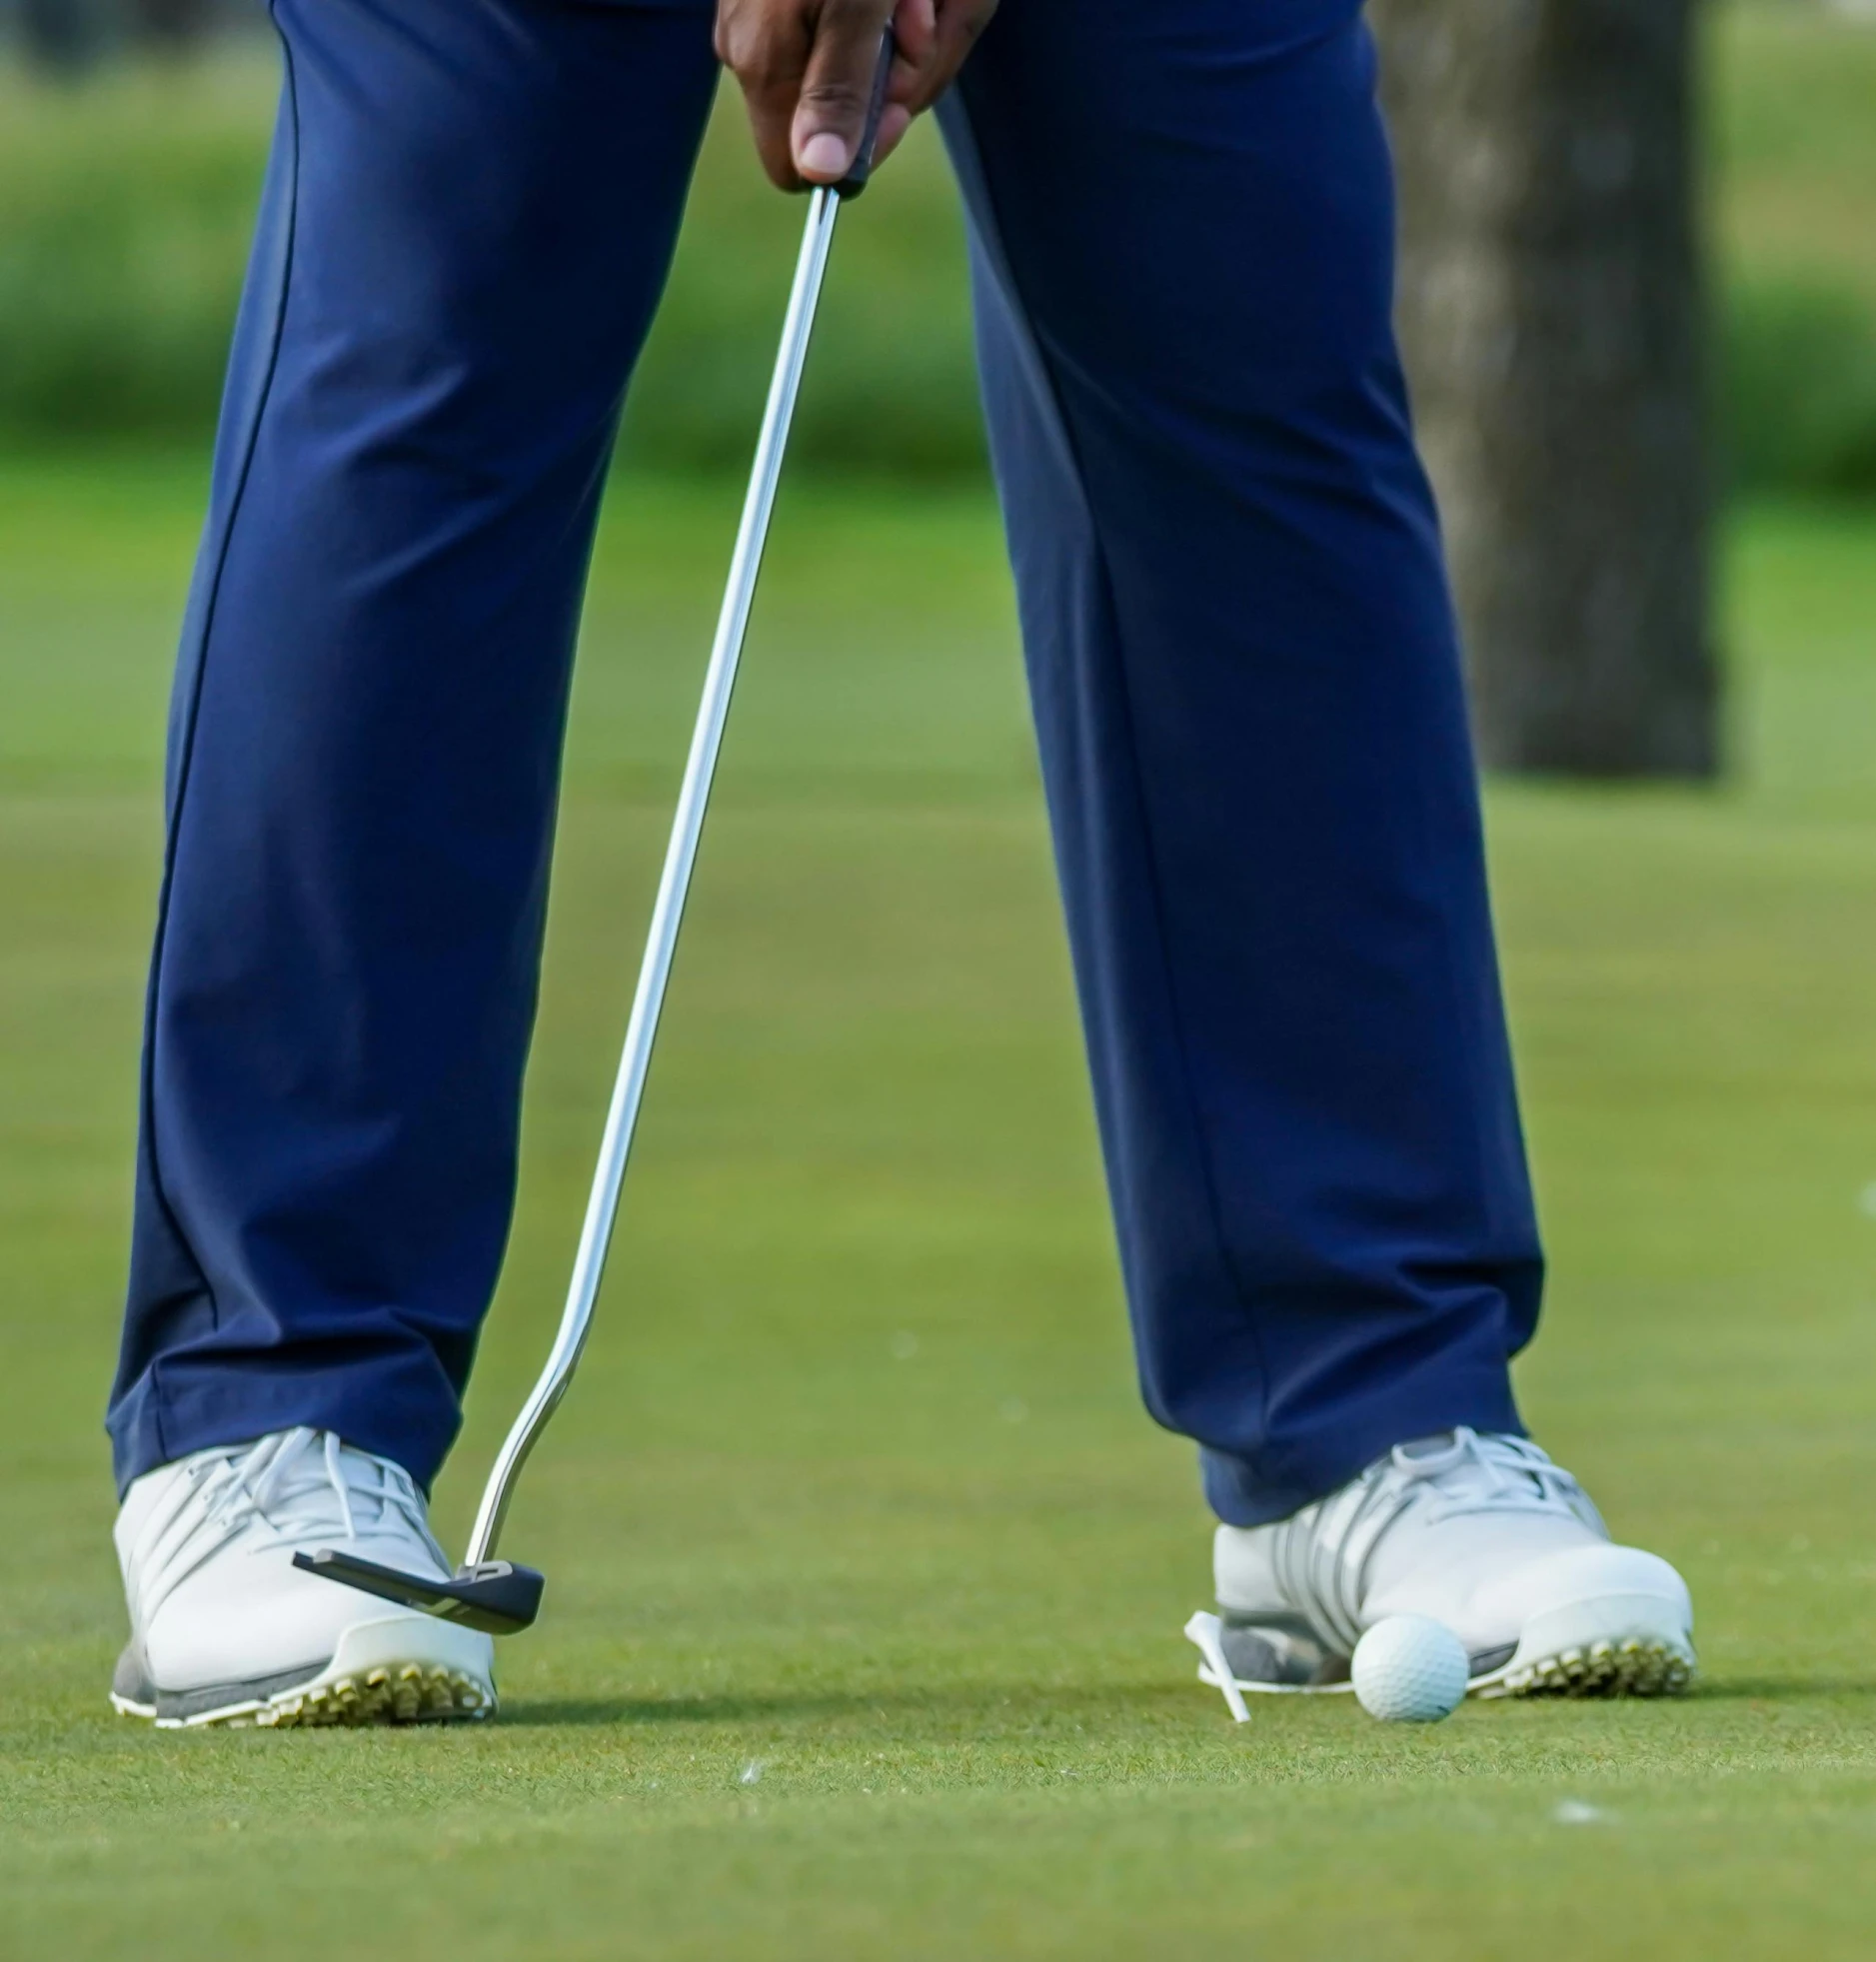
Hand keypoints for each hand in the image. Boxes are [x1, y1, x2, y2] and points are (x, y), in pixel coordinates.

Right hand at [716, 0, 999, 192]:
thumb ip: (846, 88)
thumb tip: (821, 173)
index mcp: (767, 60)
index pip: (802, 168)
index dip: (868, 138)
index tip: (903, 70)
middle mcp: (751, 46)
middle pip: (842, 116)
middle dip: (901, 66)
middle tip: (918, 2)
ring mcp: (761, 17)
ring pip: (861, 66)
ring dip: (910, 25)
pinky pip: (856, 26)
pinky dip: (897, 0)